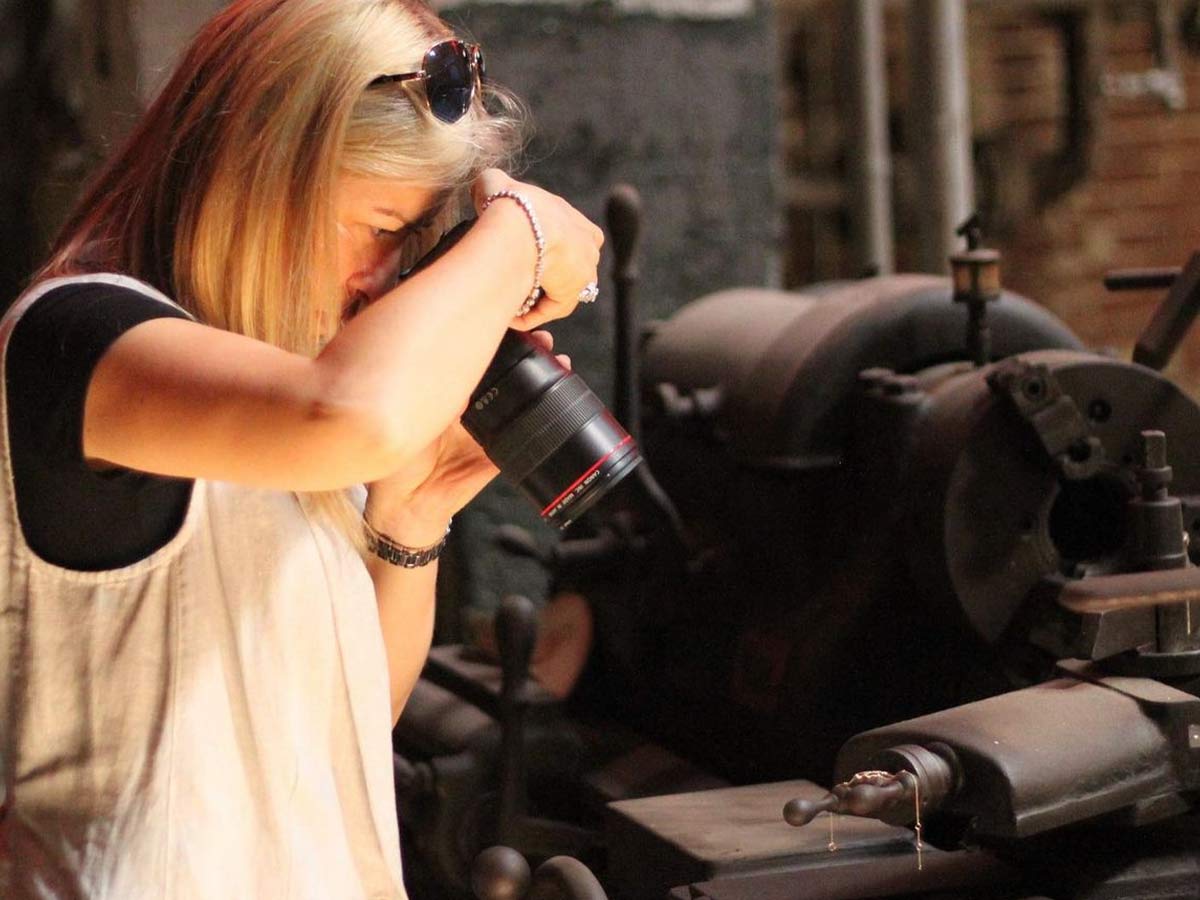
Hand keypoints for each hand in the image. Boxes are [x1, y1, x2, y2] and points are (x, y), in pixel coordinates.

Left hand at [364, 331, 569, 541]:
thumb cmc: (393, 461)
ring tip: (559, 361)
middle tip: (543, 339)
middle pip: (505, 374)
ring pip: (522, 399)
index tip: (512, 324)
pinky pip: (527, 434)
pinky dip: (546, 418)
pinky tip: (559, 400)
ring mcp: (489, 431)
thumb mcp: (407, 417)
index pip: (476, 360)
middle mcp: (471, 409)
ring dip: (544, 379)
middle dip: (528, 353)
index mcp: (448, 396)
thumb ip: (427, 394)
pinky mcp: (502, 455)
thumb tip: (447, 361)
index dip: (496, 341)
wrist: (407, 505)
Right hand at [472, 169, 603, 330]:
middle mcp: (586, 249)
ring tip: (510, 297)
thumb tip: (486, 189)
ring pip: (559, 291)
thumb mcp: (497, 182)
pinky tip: (509, 314)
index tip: (527, 251)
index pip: (575, 237)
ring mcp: (581, 274)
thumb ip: (494, 185)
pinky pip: (548, 310)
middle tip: (518, 278)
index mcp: (576, 222)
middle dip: (546, 275)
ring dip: (537, 296)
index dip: (552, 246)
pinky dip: (529, 314)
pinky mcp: (569, 296)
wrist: (519, 225)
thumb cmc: (511, 203)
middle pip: (570, 268)